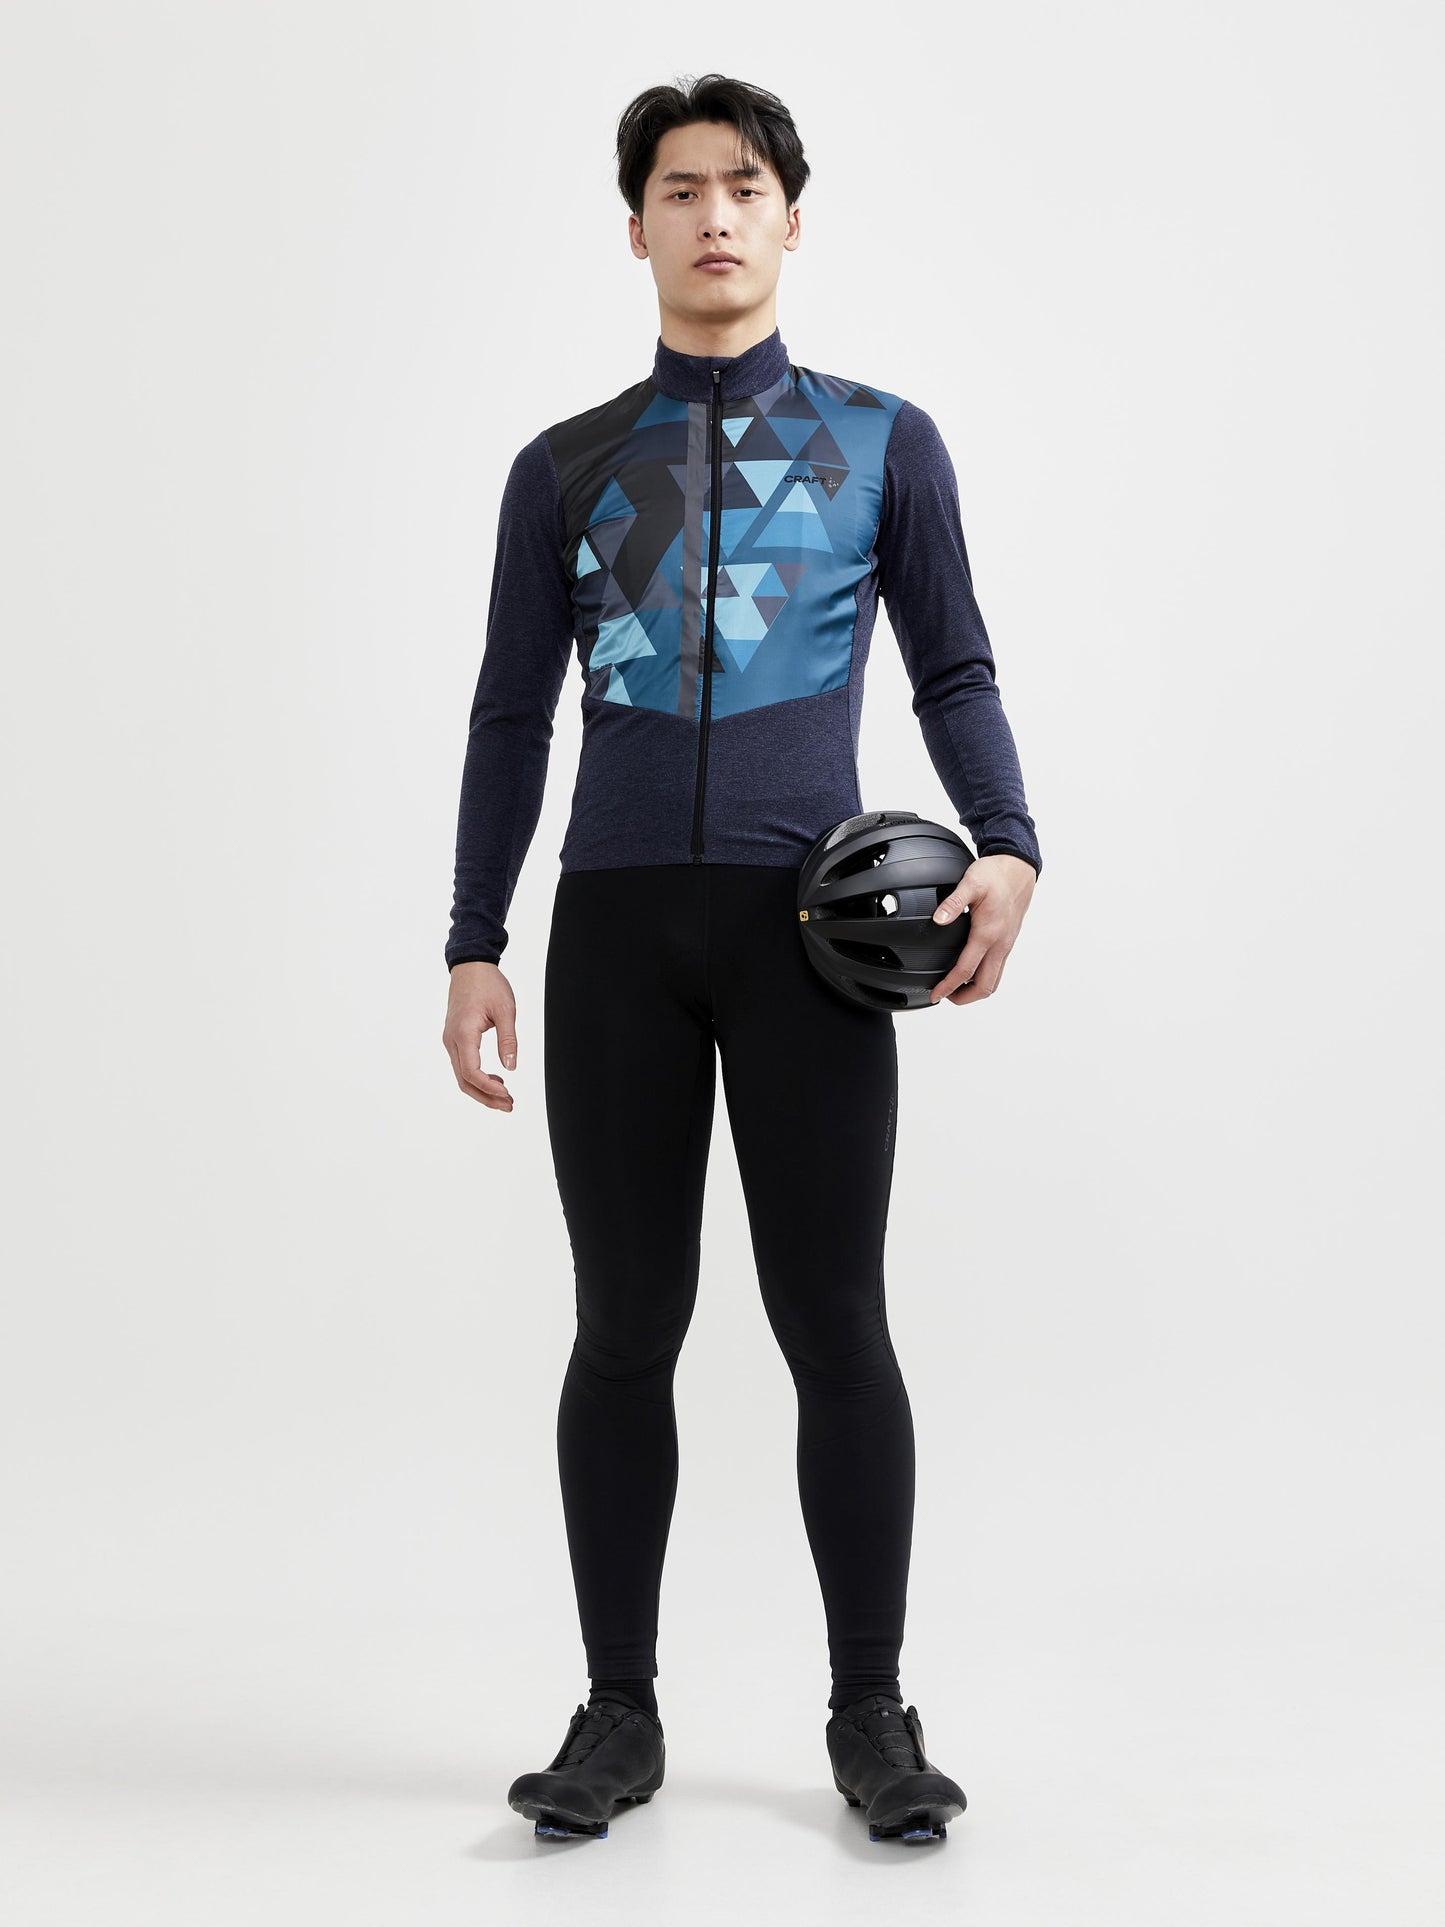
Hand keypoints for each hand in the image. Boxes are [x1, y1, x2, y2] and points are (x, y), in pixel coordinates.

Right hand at [443, 961, 517, 1109]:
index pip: (471, 1072)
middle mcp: (451, 1040)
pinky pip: (463, 1064)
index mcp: (463, 1033)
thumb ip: (508, 1040)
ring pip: (462, 1075)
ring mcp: (450, 1040)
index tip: (508, 1094)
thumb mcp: (505, 1010)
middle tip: (509, 1105)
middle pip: (464, 1080)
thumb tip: (511, 1067)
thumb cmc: (488, 984)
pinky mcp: (454, 1038)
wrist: (470, 966)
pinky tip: (496, 1080)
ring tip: (505, 1098)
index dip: (488, 1088)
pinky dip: (477, 1077)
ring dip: (482, 1089)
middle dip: (486, 1097)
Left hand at [927, 854, 1035, 1005]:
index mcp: (988, 934)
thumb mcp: (971, 882)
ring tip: (955, 987)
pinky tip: (970, 969)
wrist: (1019, 869)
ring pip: (994, 980)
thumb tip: (938, 919)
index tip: (935, 994)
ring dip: (975, 989)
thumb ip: (953, 903)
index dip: (948, 987)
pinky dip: (983, 977)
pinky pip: (997, 969)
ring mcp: (1006, 945)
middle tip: (945, 995)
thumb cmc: (996, 875)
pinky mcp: (1008, 941)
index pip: (966, 971)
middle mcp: (1000, 944)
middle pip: (985, 986)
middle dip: (964, 997)